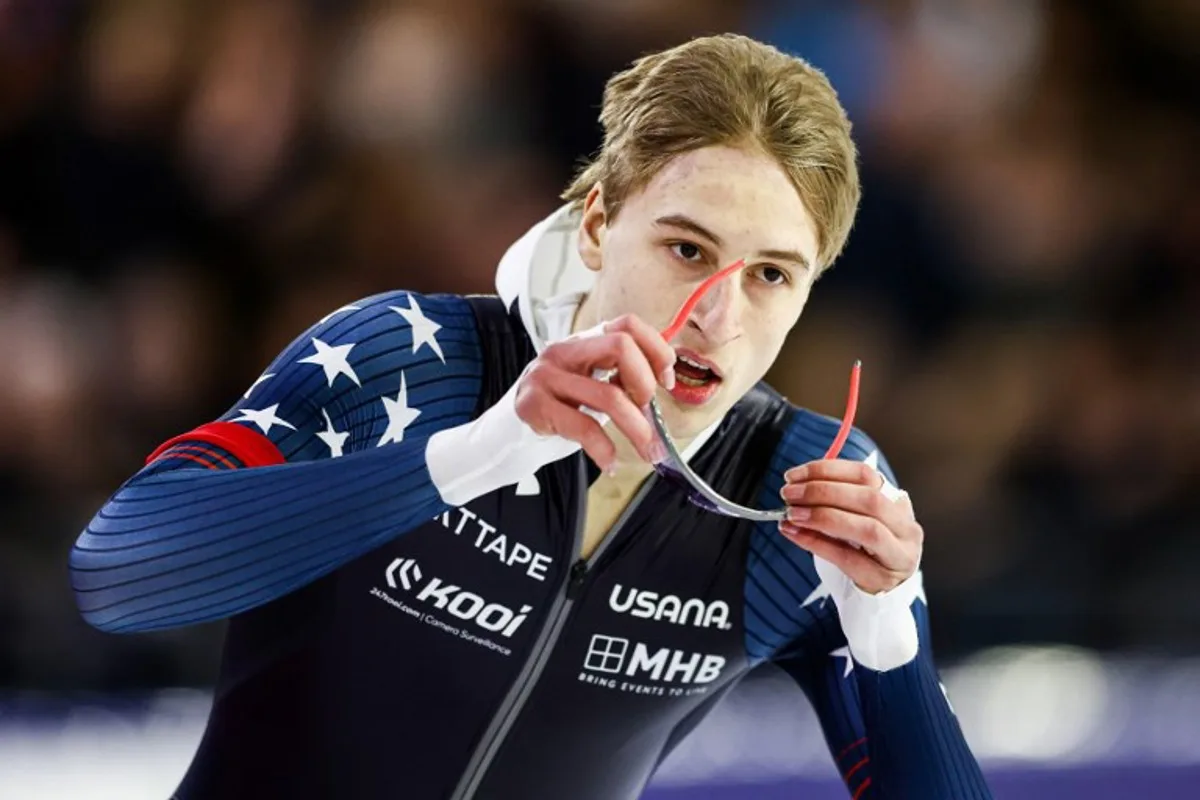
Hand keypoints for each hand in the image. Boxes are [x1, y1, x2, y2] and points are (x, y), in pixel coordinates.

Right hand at [514, 314, 675, 470]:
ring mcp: (545, 376)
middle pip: (620, 346)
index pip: (627, 324)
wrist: (508, 433)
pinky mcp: (534, 405)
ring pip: (609, 395)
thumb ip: (620, 378)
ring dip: (637, 429)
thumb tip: (661, 385)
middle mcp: (563, 351)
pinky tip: (609, 462)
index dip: (656, 350)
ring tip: (648, 450)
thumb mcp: (591, 386)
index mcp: (582, 341)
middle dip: (645, 383)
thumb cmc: (558, 410)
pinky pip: (584, 428)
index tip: (665, 381)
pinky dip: (604, 449)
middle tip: (649, 413)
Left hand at [778, 459, 921, 593]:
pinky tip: (795, 534)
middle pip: (869, 499)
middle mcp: (904, 527)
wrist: (881, 596)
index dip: (827, 471)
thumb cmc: (863, 552)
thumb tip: (795, 488)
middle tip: (789, 494)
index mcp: (896, 503)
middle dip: (823, 492)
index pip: (865, 475)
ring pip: (867, 529)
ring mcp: (898, 554)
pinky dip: (817, 543)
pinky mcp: (882, 579)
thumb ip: (832, 502)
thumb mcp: (852, 520)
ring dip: (823, 517)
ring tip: (792, 515)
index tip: (794, 475)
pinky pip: (848, 558)